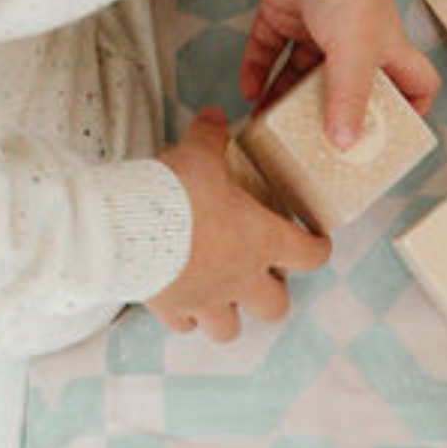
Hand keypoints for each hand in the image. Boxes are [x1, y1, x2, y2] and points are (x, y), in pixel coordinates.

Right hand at [146, 109, 329, 340]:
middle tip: (259, 276)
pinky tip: (180, 298)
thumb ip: (211, 137)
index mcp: (262, 242)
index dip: (318, 248)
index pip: (310, 255)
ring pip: (231, 329)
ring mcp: (208, 300)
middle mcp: (241, 280)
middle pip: (276, 307)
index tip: (316, 242)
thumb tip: (214, 118)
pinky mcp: (173, 309)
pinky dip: (185, 316)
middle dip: (271, 295)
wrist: (128, 226)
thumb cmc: (174, 192)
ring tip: (219, 296)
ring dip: (229, 316)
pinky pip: (185, 324)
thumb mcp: (199, 153)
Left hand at [243, 0, 438, 149]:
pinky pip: (270, 47)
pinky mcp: (284, 9)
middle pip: (349, 87)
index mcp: (386, 47)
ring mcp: (318, 24)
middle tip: (317, 143)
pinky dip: (258, 68)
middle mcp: (355, 39)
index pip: (417, 82)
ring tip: (271, 124)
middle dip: (332, 115)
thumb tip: (344, 143)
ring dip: (285, 97)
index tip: (395, 134)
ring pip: (303, 72)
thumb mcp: (355, 52)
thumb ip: (349, 100)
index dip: (413, 109)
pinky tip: (249, 90)